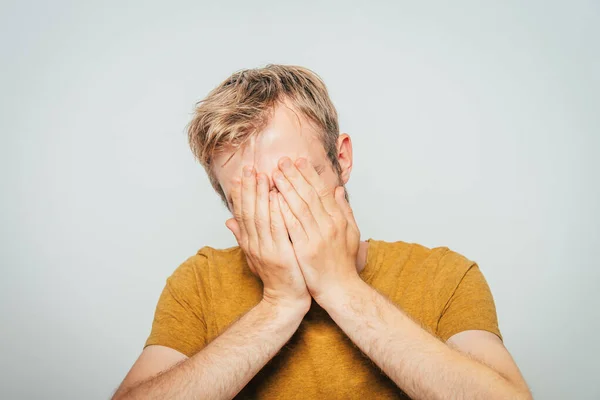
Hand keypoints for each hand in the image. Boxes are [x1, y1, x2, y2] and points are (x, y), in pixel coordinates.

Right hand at [225, 165, 311, 312]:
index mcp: (250, 243)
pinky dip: (276, 212)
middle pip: (249, 212)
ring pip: (261, 217)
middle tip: (250, 168)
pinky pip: (278, 229)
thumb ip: (243, 236)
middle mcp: (255, 244)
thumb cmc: (276, 275)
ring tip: (262, 176)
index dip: (241, 194)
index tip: (241, 176)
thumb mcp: (256, 255)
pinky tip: (277, 196)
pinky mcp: (281, 255)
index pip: (242, 214)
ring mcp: (267, 250)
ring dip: (261, 195)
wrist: (286, 300)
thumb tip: (228, 221)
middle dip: (249, 189)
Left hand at [272, 157, 360, 303]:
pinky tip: (273, 199)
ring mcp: (318, 237)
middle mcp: (330, 225)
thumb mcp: (350, 233)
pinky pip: (292, 226)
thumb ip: (343, 210)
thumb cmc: (343, 263)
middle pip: (310, 194)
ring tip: (274, 174)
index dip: (309, 174)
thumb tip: (337, 189)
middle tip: (282, 160)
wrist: (341, 290)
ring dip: (287, 188)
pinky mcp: (306, 249)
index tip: (298, 161)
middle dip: (295, 175)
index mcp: (339, 219)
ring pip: (300, 206)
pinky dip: (283, 211)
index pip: (322, 190)